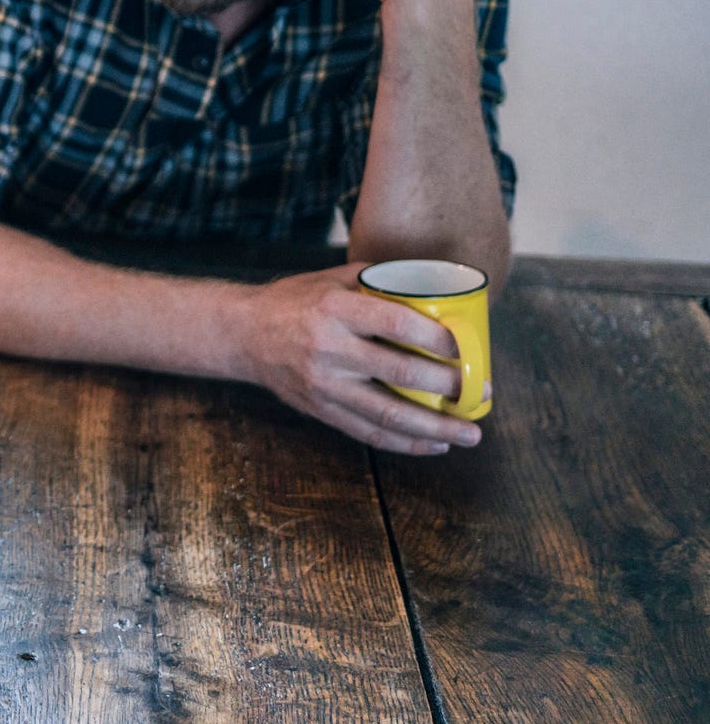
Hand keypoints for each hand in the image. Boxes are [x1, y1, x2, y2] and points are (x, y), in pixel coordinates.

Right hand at [234, 263, 486, 455]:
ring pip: (387, 415)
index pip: (397, 325)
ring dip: (435, 429)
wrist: (244, 334)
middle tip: (479, 392)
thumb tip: (436, 290)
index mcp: (335, 310)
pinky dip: (405, 443)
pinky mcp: (320, 409)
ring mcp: (324, 385)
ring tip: (469, 435)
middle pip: (400, 375)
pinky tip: (434, 444)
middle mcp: (329, 350)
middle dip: (448, 387)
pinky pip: (368, 432)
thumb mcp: (333, 279)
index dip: (437, 339)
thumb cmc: (296, 301)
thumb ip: (380, 284)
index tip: (466, 348)